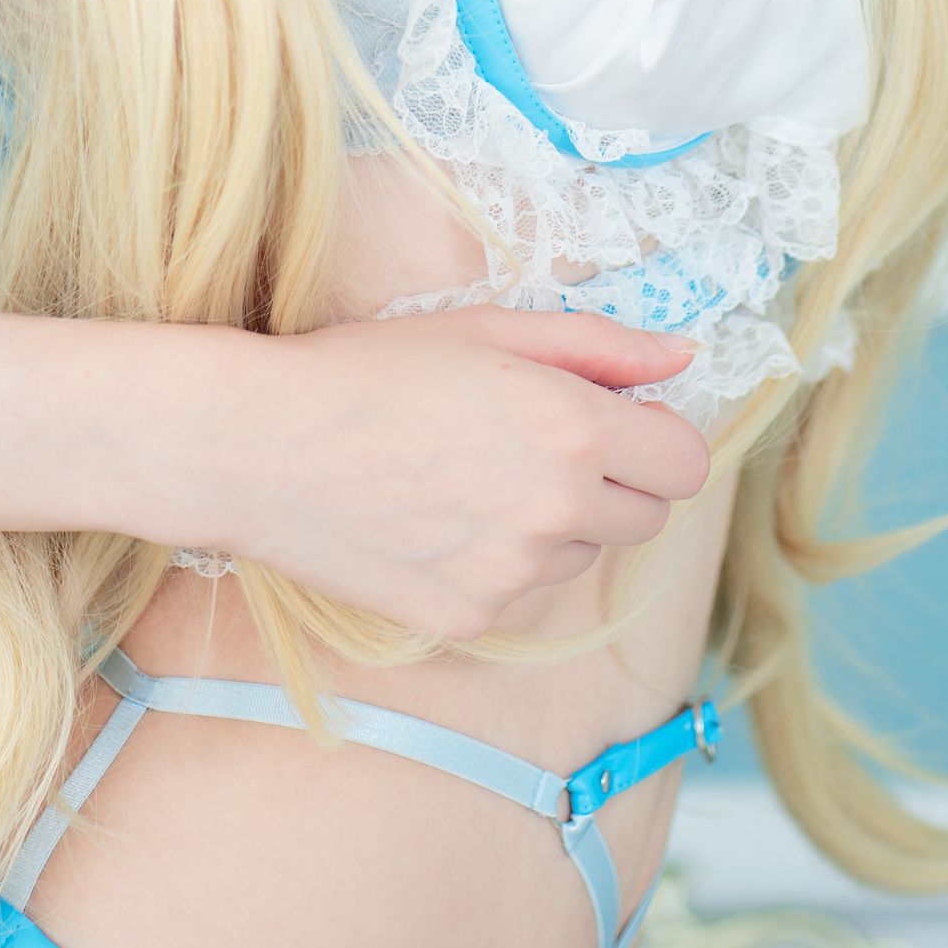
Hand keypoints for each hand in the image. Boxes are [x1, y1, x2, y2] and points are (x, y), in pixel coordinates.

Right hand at [211, 306, 708, 640]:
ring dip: (553, 521)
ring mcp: (513, 575)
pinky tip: (432, 517)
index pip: (684, 464)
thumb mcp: (490, 329)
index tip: (617, 420)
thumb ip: (601, 345)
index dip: (657, 437)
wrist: (262, 447)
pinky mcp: (469, 619)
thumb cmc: (372, 369)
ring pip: (579, 554)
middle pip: (646, 517)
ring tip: (467, 473)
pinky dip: (494, 559)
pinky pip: (517, 590)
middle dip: (613, 481)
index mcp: (572, 429)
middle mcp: (556, 510)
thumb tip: (681, 356)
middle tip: (534, 441)